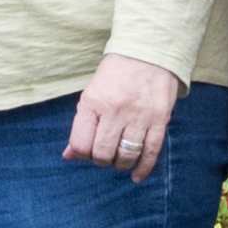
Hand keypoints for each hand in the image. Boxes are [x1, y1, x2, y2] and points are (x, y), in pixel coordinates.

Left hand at [62, 53, 184, 179]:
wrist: (148, 52)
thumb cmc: (115, 76)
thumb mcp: (91, 94)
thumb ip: (81, 126)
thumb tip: (69, 156)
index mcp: (93, 102)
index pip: (80, 144)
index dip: (82, 153)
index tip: (88, 149)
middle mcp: (115, 110)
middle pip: (103, 154)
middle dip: (102, 160)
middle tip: (106, 153)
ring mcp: (139, 115)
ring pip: (126, 156)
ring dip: (121, 164)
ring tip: (120, 159)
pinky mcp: (159, 119)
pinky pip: (151, 152)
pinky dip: (143, 168)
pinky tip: (137, 175)